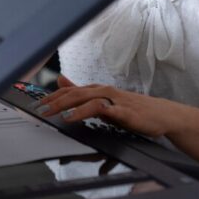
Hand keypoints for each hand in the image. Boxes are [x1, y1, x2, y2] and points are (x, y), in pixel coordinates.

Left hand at [35, 74, 176, 138]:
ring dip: (65, 105)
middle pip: (73, 93)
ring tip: (50, 113)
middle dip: (53, 101)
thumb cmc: (133, 109)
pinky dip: (83, 112)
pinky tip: (72, 118)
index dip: (52, 96)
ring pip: (84, 98)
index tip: (36, 104)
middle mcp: (104, 91)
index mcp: (98, 90)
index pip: (69, 90)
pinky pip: (100, 109)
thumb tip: (60, 80)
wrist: (162, 115)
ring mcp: (114, 99)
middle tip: (37, 109)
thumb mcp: (104, 101)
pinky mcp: (123, 111)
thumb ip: (82, 93)